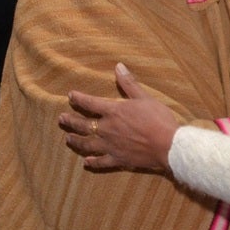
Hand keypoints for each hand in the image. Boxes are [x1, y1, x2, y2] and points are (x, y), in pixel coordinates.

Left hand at [61, 62, 179, 170]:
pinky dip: (93, 162)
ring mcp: (111, 146)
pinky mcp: (118, 159)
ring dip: (76, 141)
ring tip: (68, 139)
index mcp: (113, 112)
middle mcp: (108, 129)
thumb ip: (129, 84)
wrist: (168, 145)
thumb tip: (118, 66)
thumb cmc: (158, 120)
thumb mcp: (145, 98)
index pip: (90, 103)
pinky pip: (101, 162)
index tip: (70, 96)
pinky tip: (86, 163)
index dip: (79, 99)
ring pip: (87, 144)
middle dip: (70, 121)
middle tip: (61, 120)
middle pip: (83, 125)